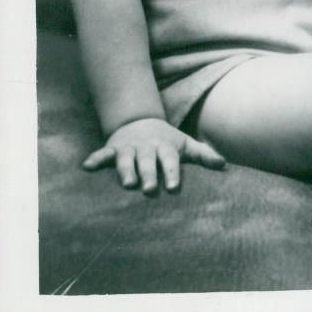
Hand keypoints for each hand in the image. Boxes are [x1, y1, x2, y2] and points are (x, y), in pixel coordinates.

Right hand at [82, 117, 224, 193]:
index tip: (174, 187)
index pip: (170, 161)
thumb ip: (203, 155)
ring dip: (126, 170)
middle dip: (149, 174)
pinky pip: (103, 153)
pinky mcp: (114, 148)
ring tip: (127, 184)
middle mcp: (147, 148)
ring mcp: (130, 148)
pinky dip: (96, 159)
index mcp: (165, 148)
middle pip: (148, 161)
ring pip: (127, 159)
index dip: (172, 173)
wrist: (140, 121)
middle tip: (150, 189)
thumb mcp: (184, 146)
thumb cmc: (166, 142)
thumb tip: (225, 165)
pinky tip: (86, 166)